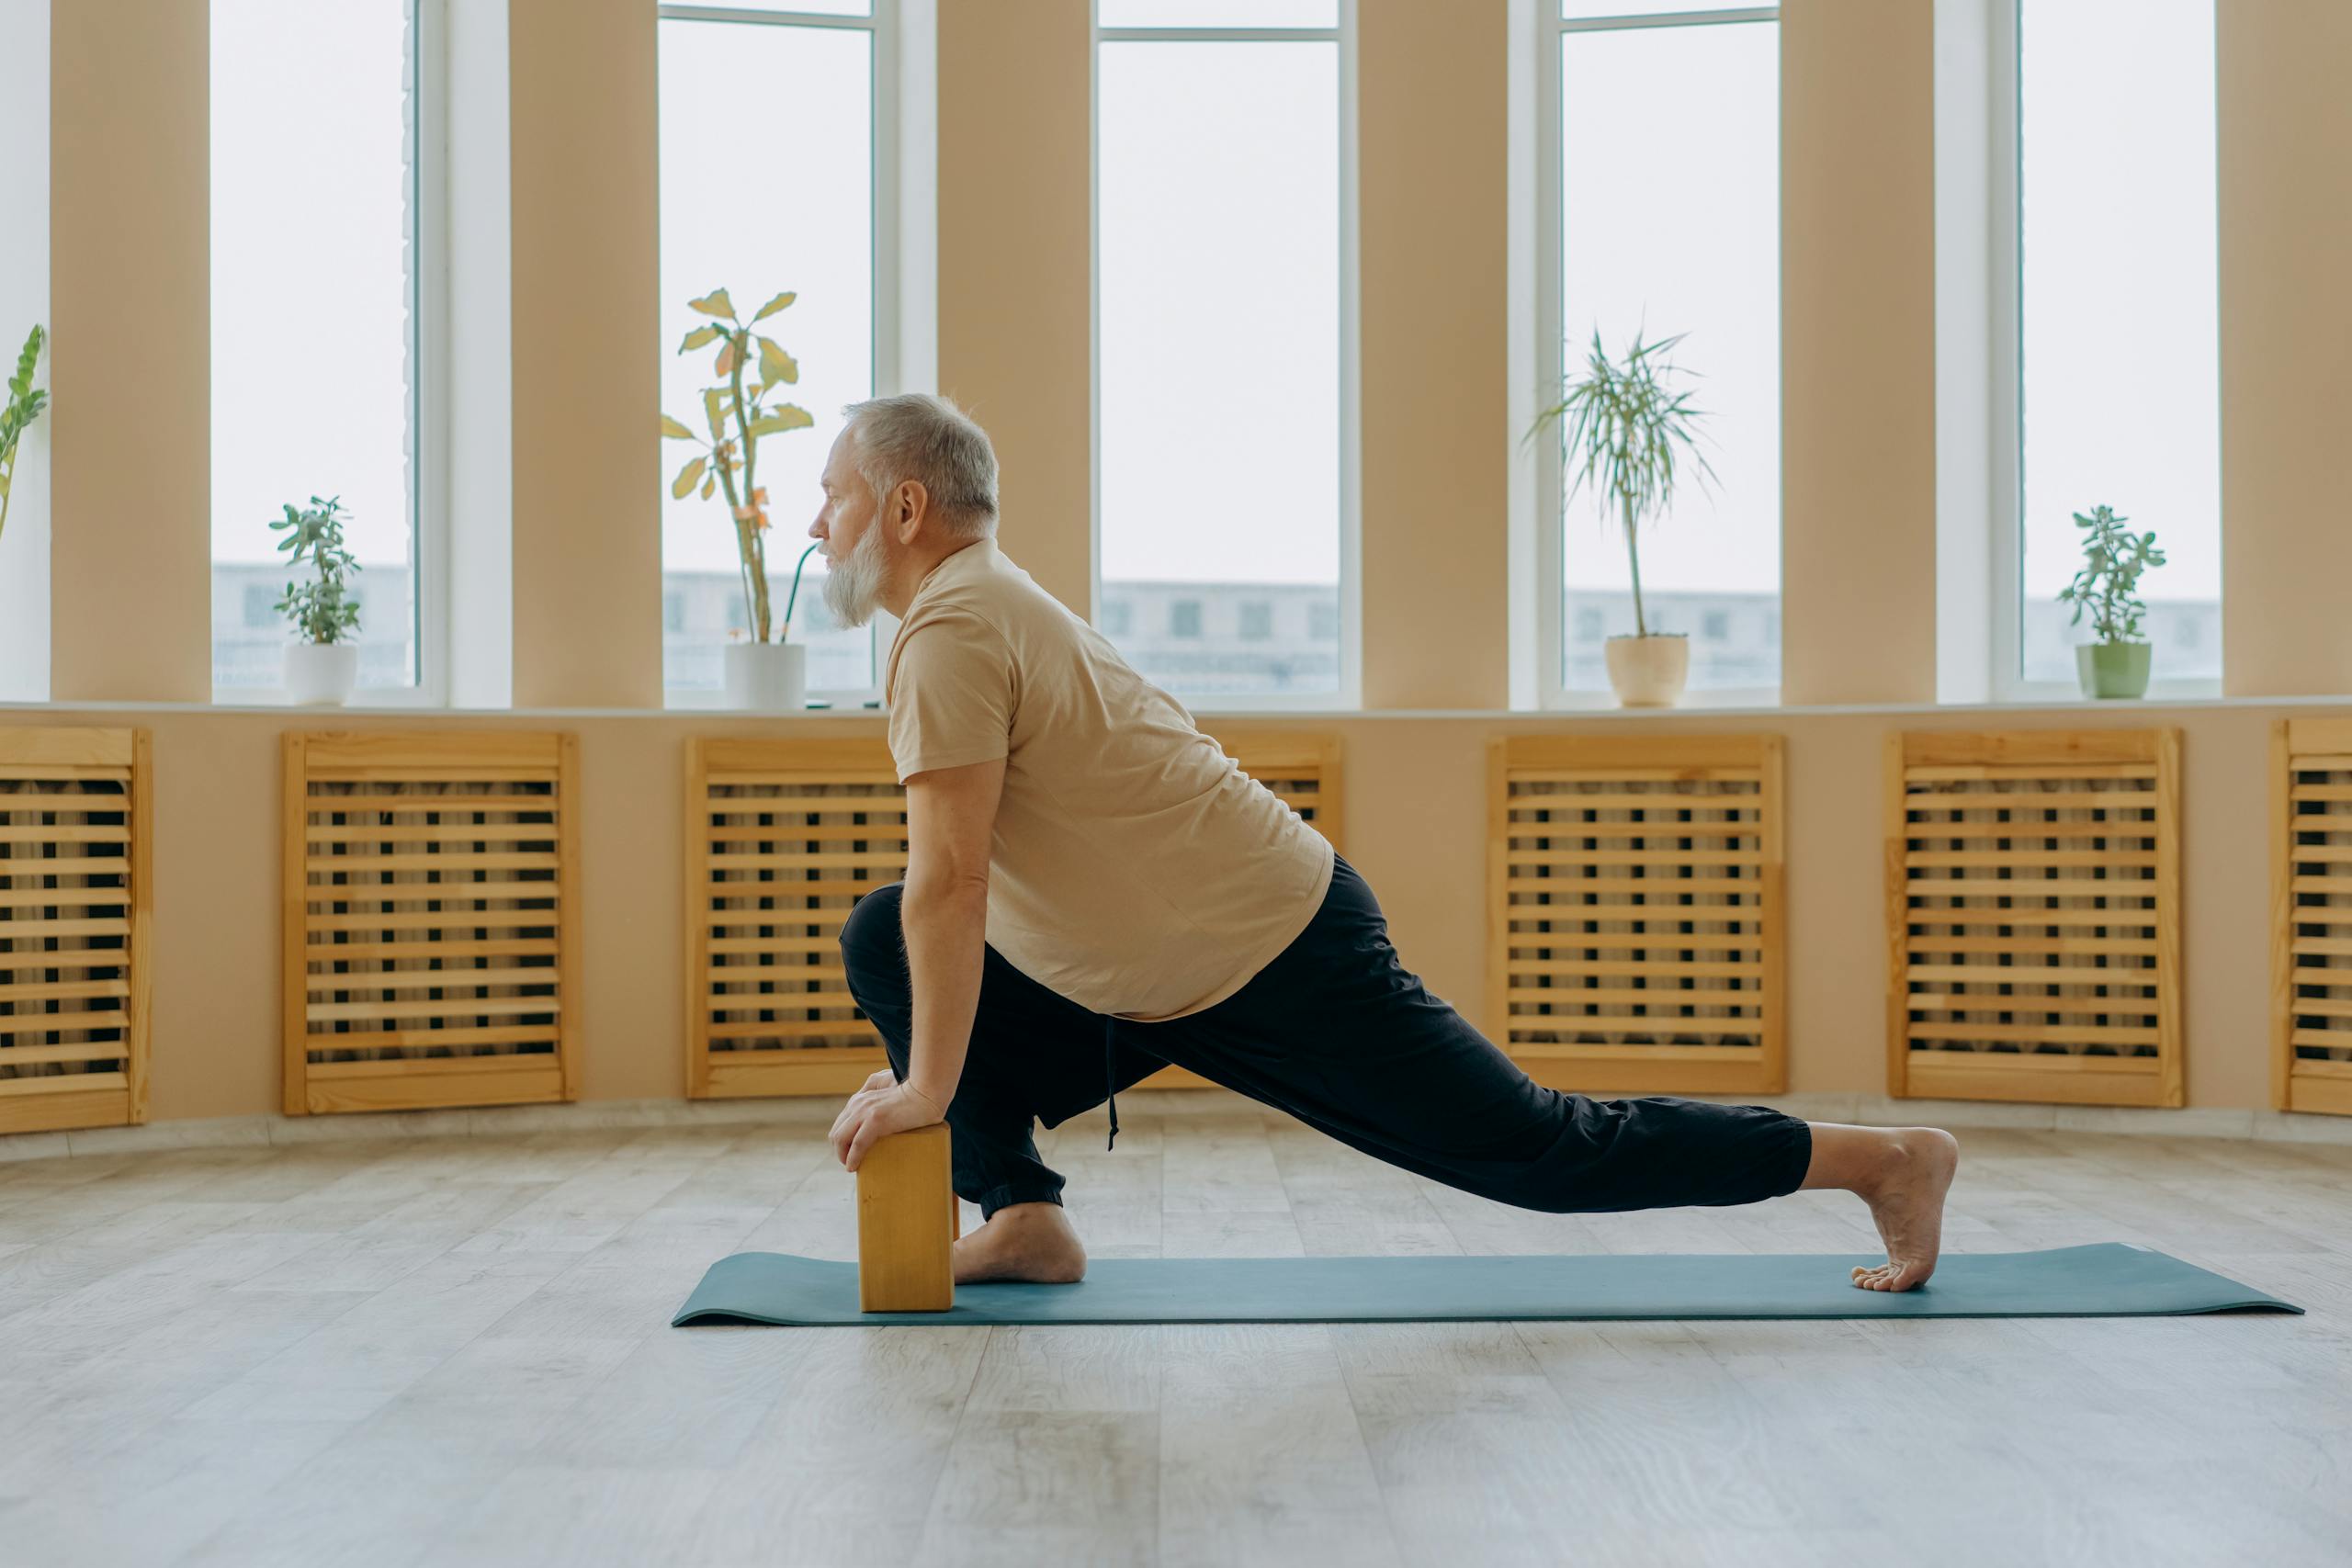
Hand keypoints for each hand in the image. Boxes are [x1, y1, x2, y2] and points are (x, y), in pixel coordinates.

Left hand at [829, 1078, 946, 1172]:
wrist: (925, 1093)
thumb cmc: (912, 1097)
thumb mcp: (886, 1096)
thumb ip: (874, 1103)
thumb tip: (870, 1123)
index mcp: (859, 1099)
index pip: (840, 1124)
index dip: (841, 1141)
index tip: (849, 1153)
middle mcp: (857, 1104)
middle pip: (836, 1132)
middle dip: (839, 1150)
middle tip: (848, 1162)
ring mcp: (865, 1111)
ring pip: (841, 1139)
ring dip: (842, 1156)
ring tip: (850, 1166)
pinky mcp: (875, 1121)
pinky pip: (857, 1144)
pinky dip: (852, 1158)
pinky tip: (853, 1167)